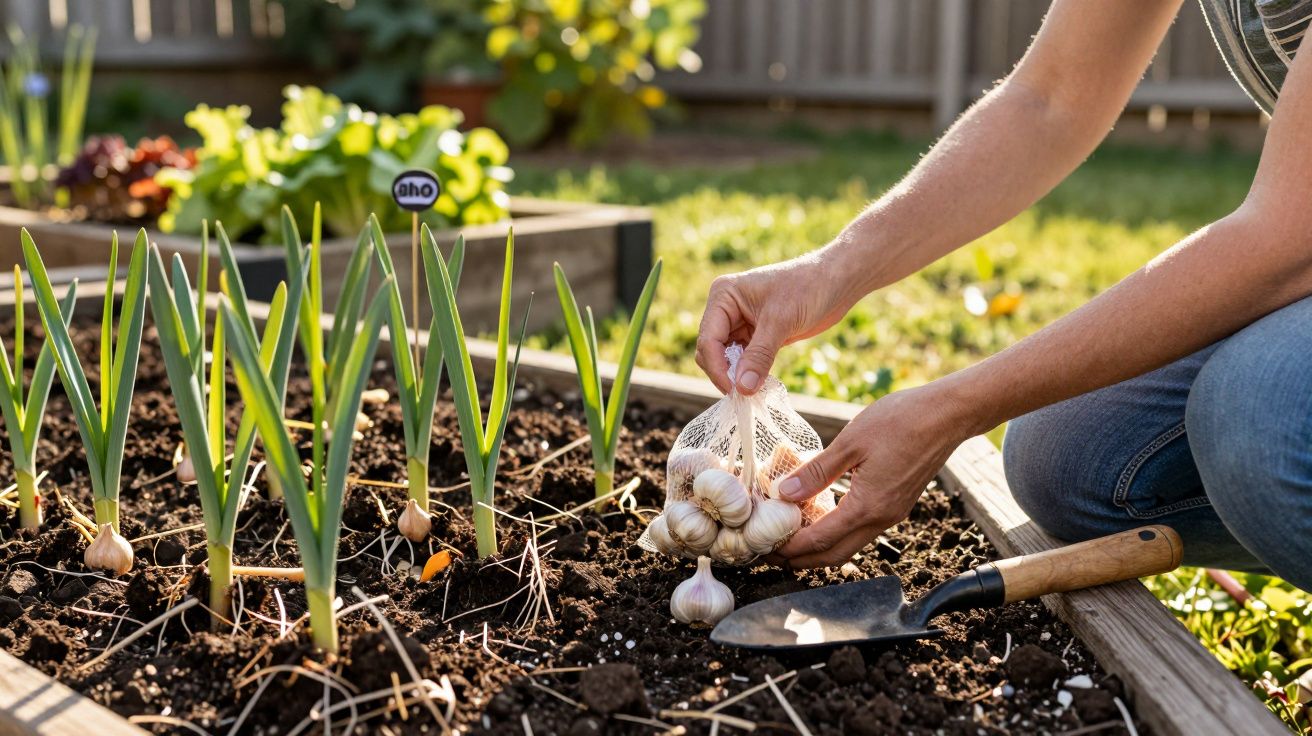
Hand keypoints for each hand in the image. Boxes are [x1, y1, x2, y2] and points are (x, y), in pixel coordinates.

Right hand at [696, 251, 860, 394]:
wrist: (837, 280)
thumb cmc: (808, 288)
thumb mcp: (781, 321)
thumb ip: (759, 356)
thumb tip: (742, 389)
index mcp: (724, 295)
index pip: (708, 339)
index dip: (717, 368)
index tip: (734, 391)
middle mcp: (726, 309)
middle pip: (712, 351)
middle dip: (725, 373)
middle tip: (745, 394)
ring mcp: (740, 322)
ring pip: (726, 358)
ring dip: (737, 376)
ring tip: (754, 392)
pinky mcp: (756, 335)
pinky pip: (743, 360)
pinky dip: (748, 374)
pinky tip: (760, 384)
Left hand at [772, 383, 975, 568]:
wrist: (947, 415)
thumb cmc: (902, 420)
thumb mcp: (851, 442)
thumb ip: (817, 471)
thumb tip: (785, 493)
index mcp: (869, 507)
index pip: (820, 541)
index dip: (789, 549)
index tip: (763, 548)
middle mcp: (881, 519)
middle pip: (834, 555)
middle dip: (800, 559)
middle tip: (769, 553)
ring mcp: (891, 514)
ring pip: (848, 546)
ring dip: (817, 548)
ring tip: (787, 537)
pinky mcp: (895, 505)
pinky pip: (859, 530)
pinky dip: (835, 533)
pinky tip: (817, 517)